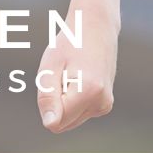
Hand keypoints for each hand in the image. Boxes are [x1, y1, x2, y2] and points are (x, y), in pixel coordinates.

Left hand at [35, 1, 117, 132]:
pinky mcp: (104, 105)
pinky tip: (76, 79)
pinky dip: (71, 100)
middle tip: (61, 77)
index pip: (56, 120)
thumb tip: (50, 125)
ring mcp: (105, 105)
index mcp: (89, 92)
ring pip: (70, 120)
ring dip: (63, 102)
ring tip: (70, 76)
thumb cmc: (71, 42)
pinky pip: (77, 113)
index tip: (55, 80)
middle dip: (55, 104)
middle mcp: (101, 103)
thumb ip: (48, 97)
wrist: (96, 27)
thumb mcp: (50, 66)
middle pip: (63, 123)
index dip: (48, 103)